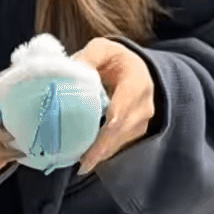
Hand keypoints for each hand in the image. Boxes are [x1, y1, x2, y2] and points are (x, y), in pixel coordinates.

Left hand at [70, 39, 155, 175]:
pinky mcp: (137, 131)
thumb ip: (87, 58)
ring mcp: (143, 121)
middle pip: (121, 132)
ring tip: (81, 163)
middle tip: (81, 164)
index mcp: (136, 83)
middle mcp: (144, 105)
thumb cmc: (115, 60)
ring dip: (102, 153)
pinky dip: (104, 152)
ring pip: (121, 142)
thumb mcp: (101, 49)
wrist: (137, 68)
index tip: (92, 148)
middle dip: (101, 149)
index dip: (106, 131)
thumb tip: (68, 73)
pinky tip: (88, 158)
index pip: (121, 111)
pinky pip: (120, 145)